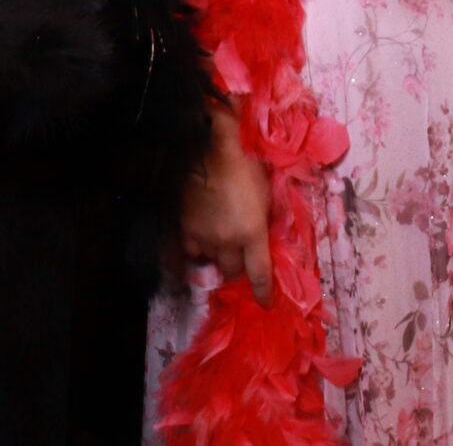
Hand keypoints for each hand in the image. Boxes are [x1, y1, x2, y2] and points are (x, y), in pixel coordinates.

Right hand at [179, 107, 274, 305]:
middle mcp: (228, 241)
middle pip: (234, 272)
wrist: (205, 150)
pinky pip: (192, 251)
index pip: (260, 274)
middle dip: (240, 267)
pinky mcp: (185, 229)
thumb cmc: (242, 164)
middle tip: (242, 255)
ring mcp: (204, 237)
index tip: (265, 302)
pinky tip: (202, 237)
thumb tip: (267, 231)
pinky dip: (199, 249)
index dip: (263, 292)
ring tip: (222, 241)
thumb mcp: (265, 189)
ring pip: (212, 262)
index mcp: (252, 232)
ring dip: (219, 256)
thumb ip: (265, 215)